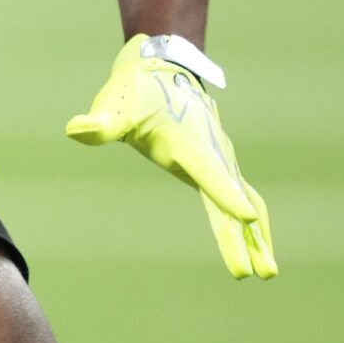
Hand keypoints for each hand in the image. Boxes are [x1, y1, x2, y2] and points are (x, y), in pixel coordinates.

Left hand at [65, 34, 276, 279]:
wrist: (161, 69)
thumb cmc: (136, 90)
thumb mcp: (115, 104)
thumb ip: (102, 123)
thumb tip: (75, 130)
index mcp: (188, 142)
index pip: (209, 172)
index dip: (226, 194)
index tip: (246, 217)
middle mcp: (211, 152)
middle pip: (231, 199)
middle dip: (244, 236)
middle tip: (261, 273)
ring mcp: (219, 158)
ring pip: (245, 199)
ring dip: (257, 236)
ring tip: (268, 273)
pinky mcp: (218, 163)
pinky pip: (241, 194)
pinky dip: (253, 222)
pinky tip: (259, 246)